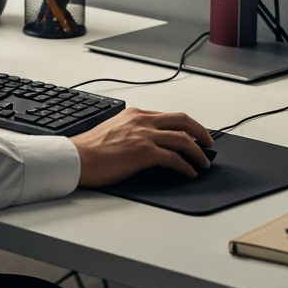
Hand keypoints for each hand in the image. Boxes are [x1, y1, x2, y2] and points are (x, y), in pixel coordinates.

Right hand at [69, 107, 212, 186]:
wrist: (77, 158)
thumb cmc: (90, 149)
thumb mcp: (114, 130)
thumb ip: (133, 132)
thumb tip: (148, 145)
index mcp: (135, 114)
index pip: (168, 116)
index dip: (185, 126)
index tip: (193, 134)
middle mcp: (142, 120)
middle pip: (182, 120)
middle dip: (200, 131)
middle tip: (209, 143)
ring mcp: (144, 135)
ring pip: (182, 139)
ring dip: (198, 151)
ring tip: (204, 162)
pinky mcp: (144, 152)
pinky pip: (174, 158)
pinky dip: (186, 166)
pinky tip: (189, 173)